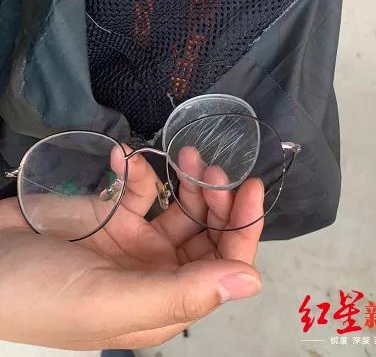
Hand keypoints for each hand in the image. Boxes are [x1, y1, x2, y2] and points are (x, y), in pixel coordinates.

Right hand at [0, 149, 263, 349]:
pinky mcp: (113, 216)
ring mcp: (135, 243)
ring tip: (187, 155)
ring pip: (182, 209)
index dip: (242, 232)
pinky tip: (129, 159)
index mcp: (164, 303)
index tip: (247, 190)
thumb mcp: (110, 301)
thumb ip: (182, 293)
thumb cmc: (42, 293)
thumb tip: (251, 283)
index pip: (223, 269)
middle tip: (211, 168)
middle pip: (208, 235)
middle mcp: (156, 273)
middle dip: (217, 201)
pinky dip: (143, 171)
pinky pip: (143, 190)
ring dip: (190, 182)